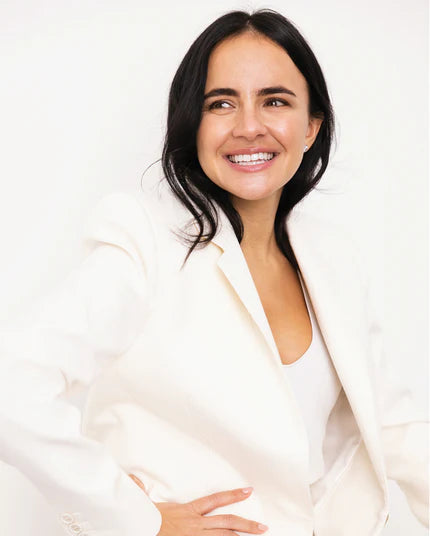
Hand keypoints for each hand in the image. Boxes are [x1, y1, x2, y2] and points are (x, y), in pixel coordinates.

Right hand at [129, 474, 268, 534]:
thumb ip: (141, 490)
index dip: (232, 495)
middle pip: (226, 522)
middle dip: (246, 525)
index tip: (248, 491)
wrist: (141, 532)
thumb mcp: (144, 505)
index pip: (215, 500)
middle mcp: (196, 524)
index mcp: (188, 511)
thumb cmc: (144, 523)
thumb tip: (133, 478)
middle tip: (263, 528)